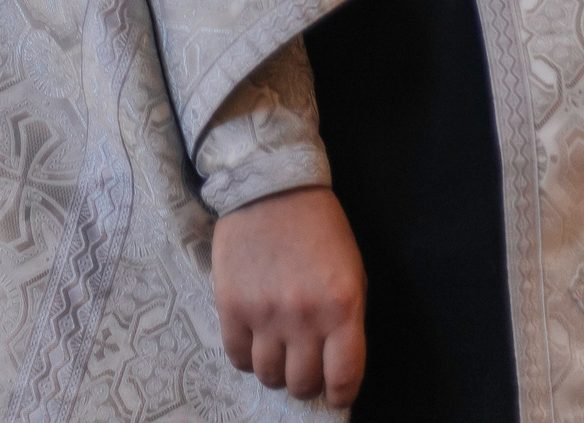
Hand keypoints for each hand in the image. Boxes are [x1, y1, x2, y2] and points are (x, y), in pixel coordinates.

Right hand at [212, 186, 366, 406]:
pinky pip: (237, 357)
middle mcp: (304, 317)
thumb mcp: (351, 272)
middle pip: (302, 382)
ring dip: (276, 371)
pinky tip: (253, 341)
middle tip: (303, 365)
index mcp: (342, 307)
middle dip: (306, 381)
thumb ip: (345, 320)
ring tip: (277, 352)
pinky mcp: (231, 306)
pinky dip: (247, 358)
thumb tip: (335, 364)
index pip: (343, 377)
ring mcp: (265, 314)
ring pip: (269, 375)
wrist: (271, 188)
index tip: (335, 395)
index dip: (340, 395)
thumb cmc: (320, 229)